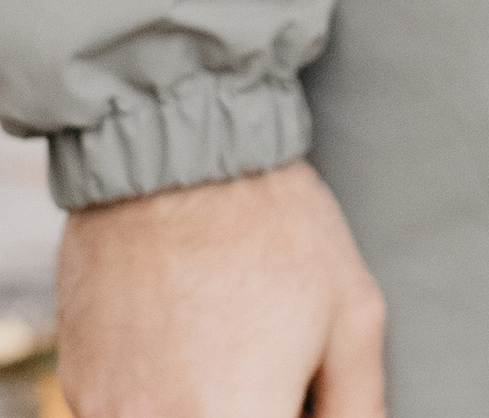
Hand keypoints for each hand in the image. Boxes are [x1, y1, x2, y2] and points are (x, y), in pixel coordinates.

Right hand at [57, 161, 386, 417]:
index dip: (291, 411)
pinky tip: (180, 323)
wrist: (172, 152)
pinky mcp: (76, 386)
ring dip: (201, 399)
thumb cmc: (272, 226)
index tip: (298, 390)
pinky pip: (126, 409)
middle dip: (251, 403)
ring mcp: (108, 416)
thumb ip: (357, 402)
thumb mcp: (350, 310)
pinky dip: (157, 387)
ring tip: (221, 334)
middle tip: (266, 356)